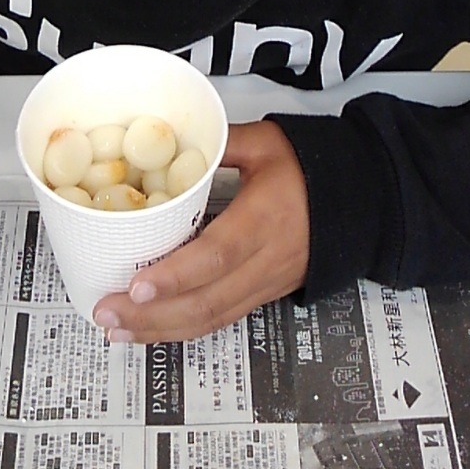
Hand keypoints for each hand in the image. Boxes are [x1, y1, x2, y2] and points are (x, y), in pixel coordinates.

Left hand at [92, 121, 309, 343]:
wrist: (363, 202)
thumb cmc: (311, 168)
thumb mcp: (267, 142)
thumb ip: (221, 142)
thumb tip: (174, 138)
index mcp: (266, 219)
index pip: (217, 256)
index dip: (175, 275)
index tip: (135, 285)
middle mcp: (266, 261)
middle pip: (207, 301)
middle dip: (152, 315)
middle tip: (106, 313)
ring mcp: (266, 284)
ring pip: (212, 319)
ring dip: (161, 330)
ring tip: (117, 330)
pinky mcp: (264, 295)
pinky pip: (221, 319)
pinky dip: (183, 329)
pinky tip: (151, 329)